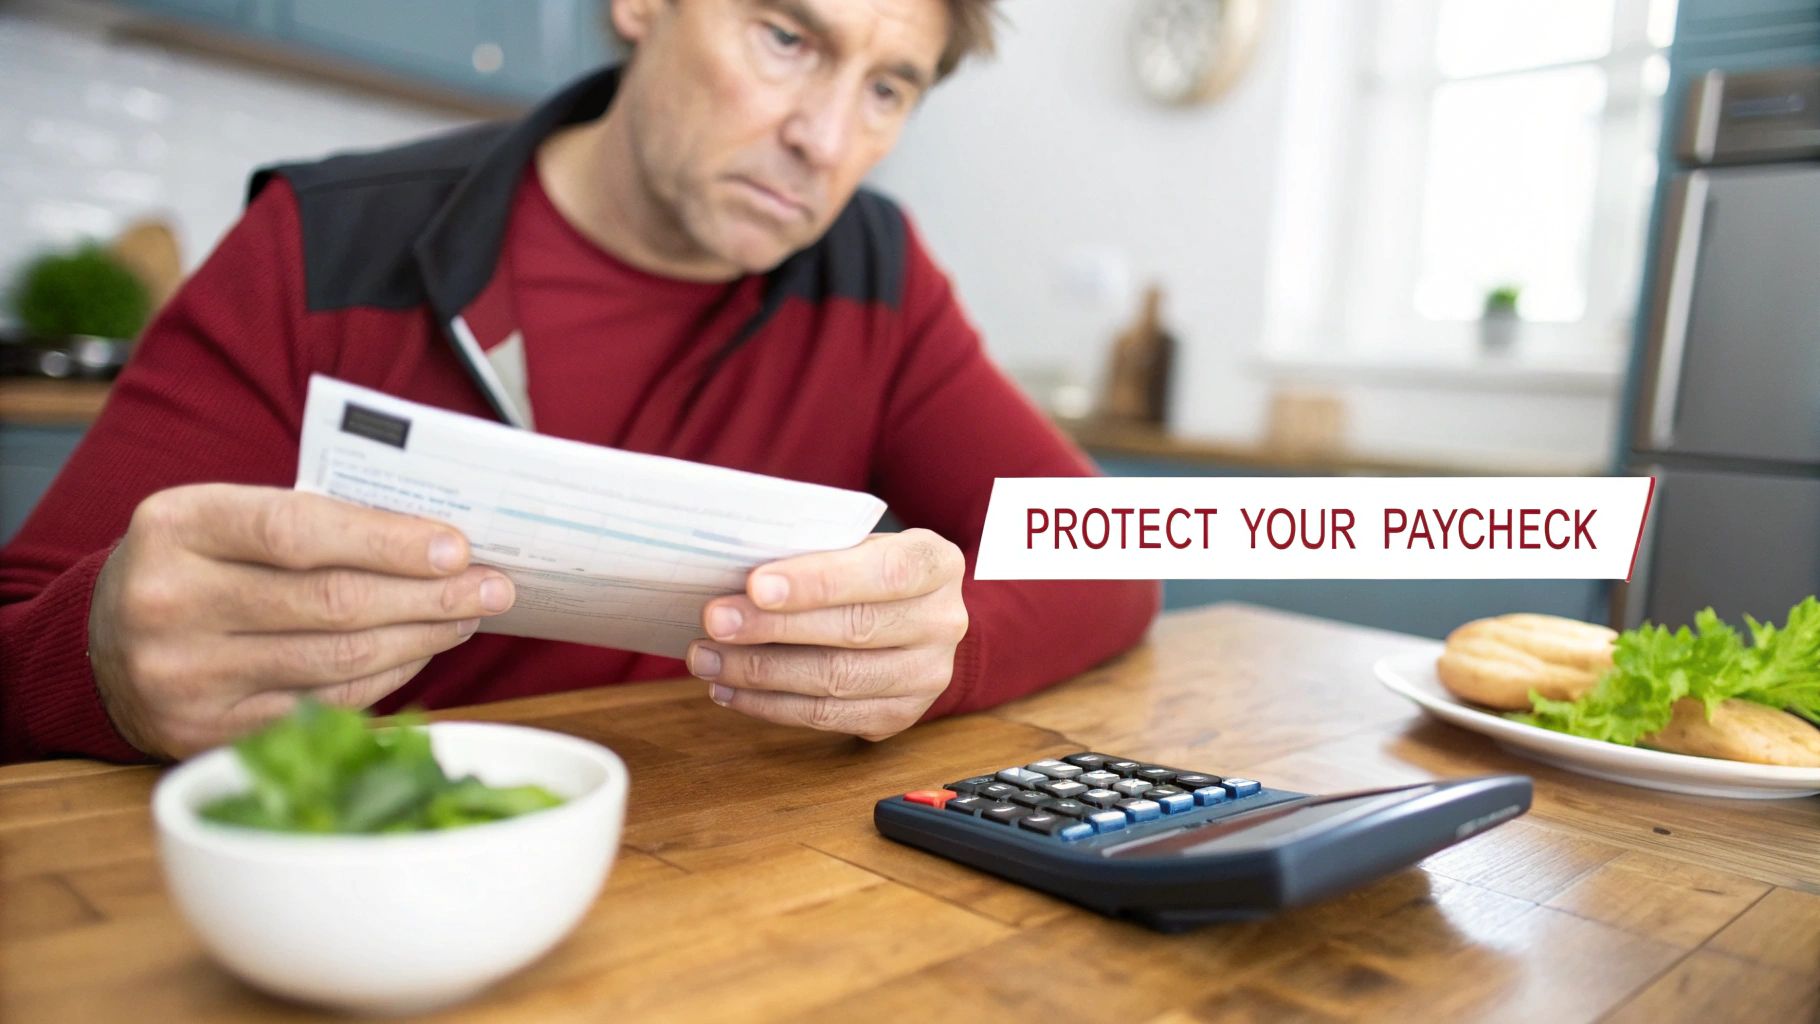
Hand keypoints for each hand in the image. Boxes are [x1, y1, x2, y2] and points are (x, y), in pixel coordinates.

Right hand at [88, 484, 515, 758]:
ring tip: (467, 616)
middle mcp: (170, 602)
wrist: (104, 641)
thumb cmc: (197, 565)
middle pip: (329, 602)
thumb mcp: (226, 518)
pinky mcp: (206, 733)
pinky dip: (384, 677)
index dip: (387, 541)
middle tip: (492, 587)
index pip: (299, 530)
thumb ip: (311, 521)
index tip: (456, 546)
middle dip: (427, 595)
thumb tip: (435, 543)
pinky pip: (323, 706)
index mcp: (178, 526)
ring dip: (419, 637)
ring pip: (335, 661)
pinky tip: (419, 651)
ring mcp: (185, 676)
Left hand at [685, 529, 968, 740]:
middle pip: (853, 630)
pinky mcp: (897, 717)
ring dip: (760, 672)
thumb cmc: (868, 570)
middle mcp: (943, 622)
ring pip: (835, 680)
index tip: (756, 585)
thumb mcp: (857, 544)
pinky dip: (769, 704)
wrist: (912, 617)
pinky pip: (826, 717)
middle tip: (714, 621)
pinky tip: (730, 688)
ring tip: (708, 658)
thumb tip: (734, 576)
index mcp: (937, 564)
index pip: (883, 572)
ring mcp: (926, 676)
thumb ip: (815, 552)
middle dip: (773, 627)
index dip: (818, 581)